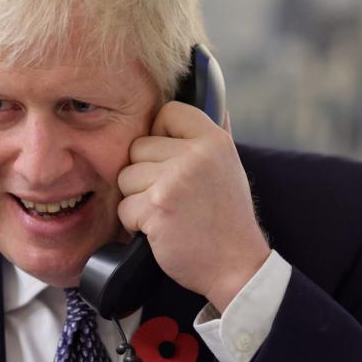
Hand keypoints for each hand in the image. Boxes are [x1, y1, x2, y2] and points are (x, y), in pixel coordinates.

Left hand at [117, 103, 269, 311]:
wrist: (237, 265)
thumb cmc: (227, 217)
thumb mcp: (229, 166)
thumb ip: (213, 133)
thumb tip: (207, 95)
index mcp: (214, 140)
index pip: (167, 112)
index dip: (159, 134)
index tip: (168, 158)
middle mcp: (195, 155)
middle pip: (137, 148)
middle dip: (145, 174)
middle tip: (171, 197)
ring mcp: (174, 181)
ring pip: (126, 177)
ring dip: (138, 199)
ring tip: (167, 213)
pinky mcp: (157, 208)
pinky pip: (124, 207)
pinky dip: (135, 224)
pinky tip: (161, 230)